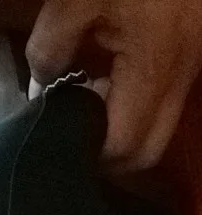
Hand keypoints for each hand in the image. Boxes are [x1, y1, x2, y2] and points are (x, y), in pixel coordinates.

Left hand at [25, 0, 201, 168]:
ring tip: (87, 94)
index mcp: (155, 68)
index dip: (90, 153)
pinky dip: (135, 98)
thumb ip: (50, 49)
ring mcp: (193, 63)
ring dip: (122, 124)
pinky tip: (108, 70)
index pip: (125, 148)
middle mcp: (183, 75)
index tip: (61, 133)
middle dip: (109, 152)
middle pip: (147, 151)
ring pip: (159, 125)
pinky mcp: (194, 47)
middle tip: (75, 123)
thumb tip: (42, 87)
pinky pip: (165, 95)